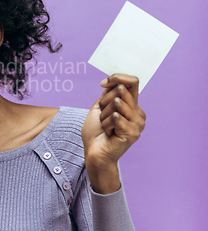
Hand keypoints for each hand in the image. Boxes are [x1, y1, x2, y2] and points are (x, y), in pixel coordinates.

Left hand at [81, 74, 145, 192]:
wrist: (93, 152)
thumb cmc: (96, 131)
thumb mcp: (100, 106)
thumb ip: (109, 92)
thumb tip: (115, 80)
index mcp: (132, 106)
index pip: (132, 81)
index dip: (117, 78)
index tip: (102, 84)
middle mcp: (139, 113)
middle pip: (120, 90)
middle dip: (104, 102)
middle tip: (103, 117)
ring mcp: (138, 124)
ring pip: (116, 102)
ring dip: (104, 115)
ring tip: (106, 127)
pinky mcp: (133, 133)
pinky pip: (115, 116)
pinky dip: (105, 124)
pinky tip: (108, 133)